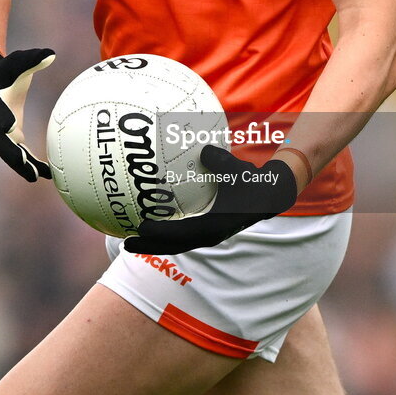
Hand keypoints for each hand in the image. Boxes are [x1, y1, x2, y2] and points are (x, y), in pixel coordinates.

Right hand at [0, 48, 54, 181]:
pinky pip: (16, 153)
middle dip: (10, 154)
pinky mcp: (5, 139)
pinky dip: (29, 163)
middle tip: (25, 164)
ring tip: (38, 177)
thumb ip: (33, 58)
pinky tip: (47, 174)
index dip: (1, 117)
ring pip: (5, 152)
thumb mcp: (16, 61)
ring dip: (20, 165)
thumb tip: (51, 53)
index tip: (11, 127)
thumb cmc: (5, 70)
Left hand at [124, 145, 296, 254]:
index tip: (141, 228)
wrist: (269, 195)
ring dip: (155, 241)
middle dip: (150, 245)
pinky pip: (181, 232)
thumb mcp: (237, 170)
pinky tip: (151, 219)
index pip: (182, 234)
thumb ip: (220, 161)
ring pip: (176, 242)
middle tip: (126, 243)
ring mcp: (206, 233)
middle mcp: (208, 234)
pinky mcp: (207, 228)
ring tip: (132, 237)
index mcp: (214, 226)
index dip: (161, 233)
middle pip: (174, 245)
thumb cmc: (251, 182)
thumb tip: (204, 149)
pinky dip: (165, 231)